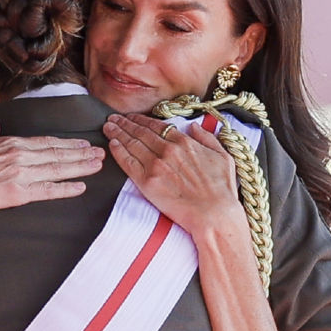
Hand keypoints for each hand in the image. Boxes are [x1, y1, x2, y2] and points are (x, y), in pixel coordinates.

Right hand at [0, 120, 104, 216]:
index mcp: (9, 143)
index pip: (46, 142)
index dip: (67, 143)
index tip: (82, 143)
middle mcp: (20, 156)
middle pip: (58, 153)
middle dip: (82, 153)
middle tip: (101, 153)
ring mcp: (21, 174)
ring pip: (58, 169)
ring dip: (81, 167)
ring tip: (98, 165)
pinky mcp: (18, 193)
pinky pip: (48, 190)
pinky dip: (66, 188)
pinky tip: (81, 187)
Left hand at [102, 112, 241, 232]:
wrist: (214, 214)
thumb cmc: (221, 188)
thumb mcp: (223, 156)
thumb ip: (207, 138)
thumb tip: (194, 126)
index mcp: (184, 142)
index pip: (157, 126)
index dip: (141, 120)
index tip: (132, 117)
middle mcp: (168, 150)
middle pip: (141, 132)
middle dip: (125, 123)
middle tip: (113, 118)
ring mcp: (156, 165)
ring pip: (132, 144)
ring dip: (118, 133)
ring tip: (108, 127)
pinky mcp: (147, 182)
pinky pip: (128, 162)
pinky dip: (118, 151)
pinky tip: (112, 144)